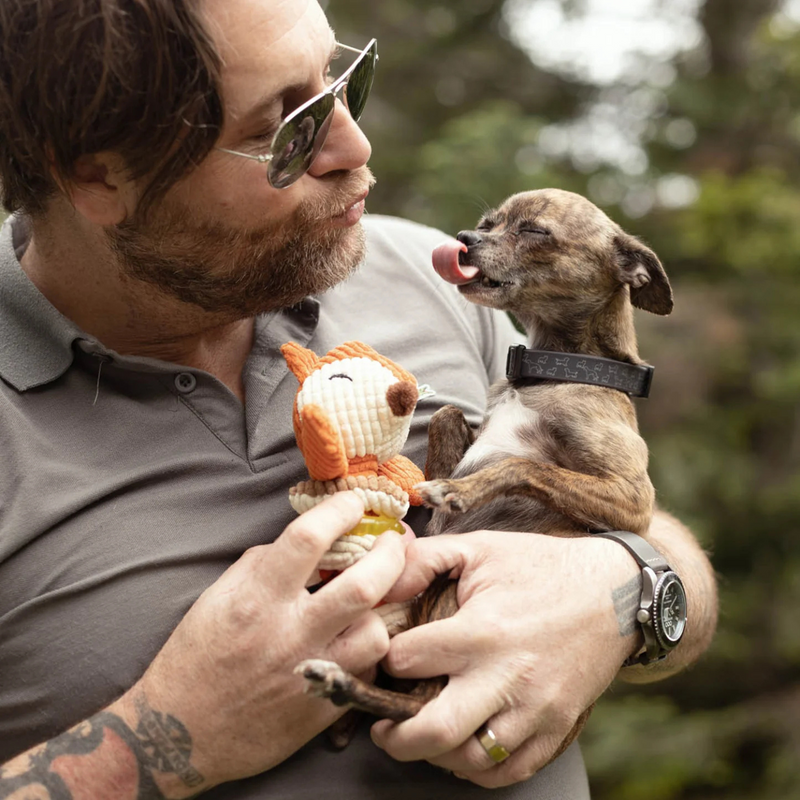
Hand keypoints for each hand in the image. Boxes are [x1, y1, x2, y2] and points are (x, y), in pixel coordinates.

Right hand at [121, 492, 406, 790]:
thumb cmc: (196, 657)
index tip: (354, 503)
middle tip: (393, 544)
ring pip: (376, 635)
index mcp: (256, 600)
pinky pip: (367, 672)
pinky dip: (368, 651)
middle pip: (363, 586)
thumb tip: (308, 542)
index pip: (308, 539)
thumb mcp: (217, 597)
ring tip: (374, 603)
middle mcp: (288, 636)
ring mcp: (310, 676)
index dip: (340, 511)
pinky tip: (357, 641)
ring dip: (381, 612)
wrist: (181, 735)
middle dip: (390, 555)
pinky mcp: (323, 711)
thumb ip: (263, 564)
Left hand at [370, 530, 640, 787]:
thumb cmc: (540, 566)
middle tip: (381, 728)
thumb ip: (424, 559)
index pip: (409, 660)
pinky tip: (462, 749)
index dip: (384, 659)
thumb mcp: (480, 547)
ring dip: (435, 755)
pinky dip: (479, 769)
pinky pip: (512, 770)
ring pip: (472, 760)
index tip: (383, 658)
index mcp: (483, 630)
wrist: (615, 589)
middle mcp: (508, 676)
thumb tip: (382, 576)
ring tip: (420, 735)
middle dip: (396, 737)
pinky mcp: (558, 727)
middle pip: (437, 731)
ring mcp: (536, 708)